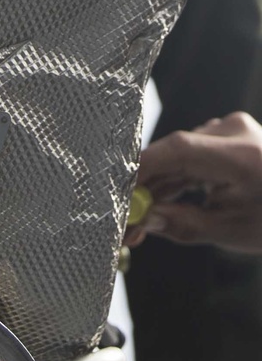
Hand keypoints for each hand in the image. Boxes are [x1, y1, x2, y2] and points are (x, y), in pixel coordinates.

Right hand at [125, 112, 261, 252]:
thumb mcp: (230, 230)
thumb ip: (183, 224)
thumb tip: (142, 220)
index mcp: (242, 154)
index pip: (180, 149)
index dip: (142, 168)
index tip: (118, 194)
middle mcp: (234, 131)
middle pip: (173, 154)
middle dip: (145, 190)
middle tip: (126, 224)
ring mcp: (231, 130)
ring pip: (177, 157)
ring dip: (157, 188)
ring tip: (140, 225)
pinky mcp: (227, 136)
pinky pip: (190, 156)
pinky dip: (175, 180)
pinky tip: (159, 206)